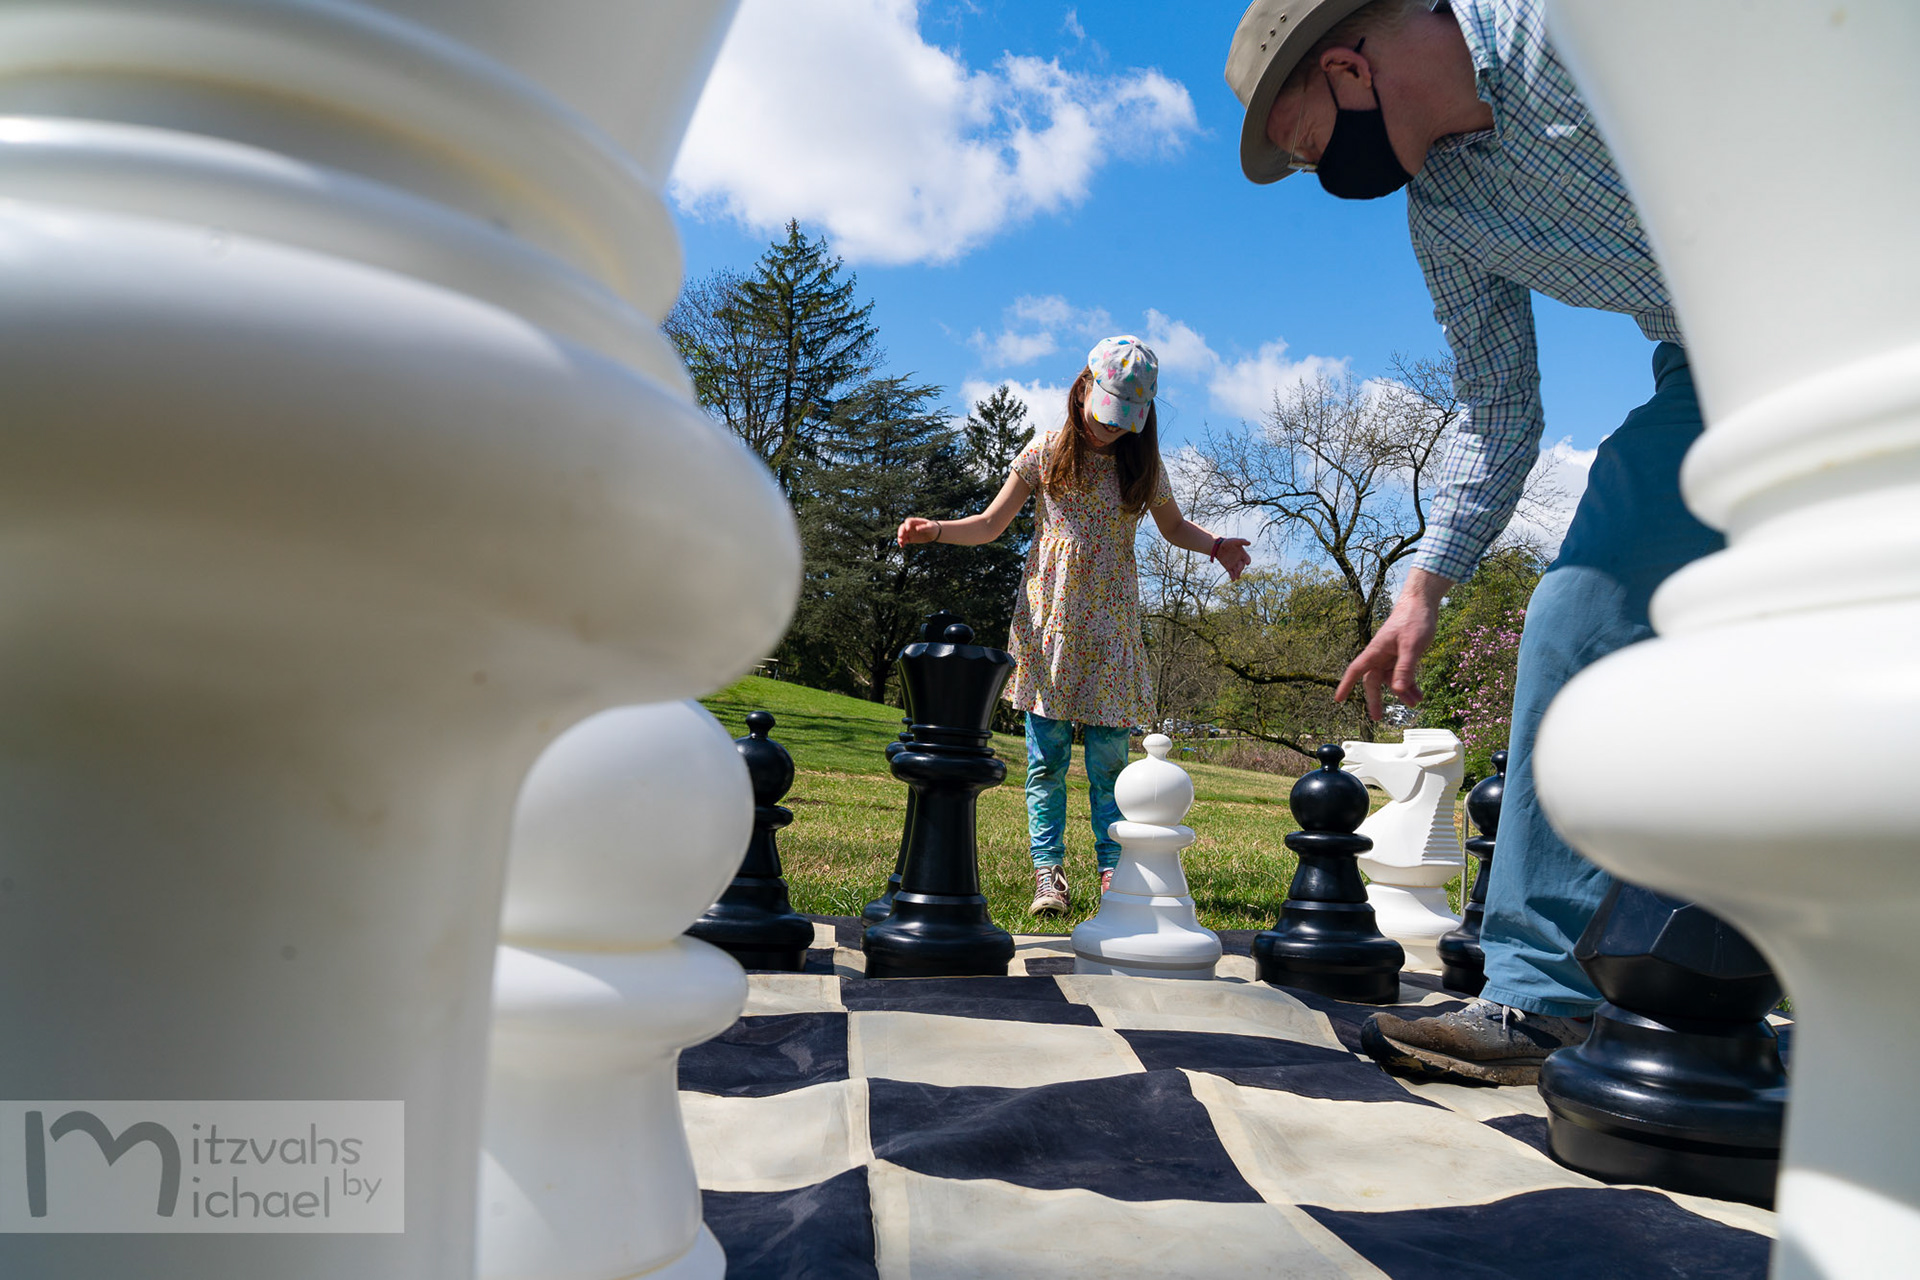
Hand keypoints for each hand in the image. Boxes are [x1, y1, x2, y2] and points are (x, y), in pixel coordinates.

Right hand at [896, 517, 939, 546]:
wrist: (934, 533)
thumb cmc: (932, 528)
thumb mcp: (930, 527)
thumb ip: (923, 527)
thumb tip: (916, 528)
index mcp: (915, 521)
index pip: (908, 521)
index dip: (907, 525)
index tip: (908, 529)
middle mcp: (911, 526)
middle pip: (903, 527)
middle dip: (900, 531)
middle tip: (900, 536)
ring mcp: (910, 532)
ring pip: (902, 534)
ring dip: (900, 538)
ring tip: (901, 543)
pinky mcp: (910, 539)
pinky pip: (904, 540)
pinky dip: (902, 543)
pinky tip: (902, 546)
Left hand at [1214, 538, 1251, 580]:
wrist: (1218, 547)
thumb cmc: (1228, 543)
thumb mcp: (1234, 541)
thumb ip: (1242, 541)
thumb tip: (1249, 543)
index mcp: (1243, 554)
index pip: (1247, 558)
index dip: (1248, 560)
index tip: (1247, 562)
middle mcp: (1240, 560)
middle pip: (1242, 566)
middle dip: (1241, 568)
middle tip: (1238, 570)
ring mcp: (1234, 565)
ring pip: (1237, 571)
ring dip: (1238, 574)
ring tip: (1237, 577)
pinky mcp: (1229, 568)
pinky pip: (1231, 573)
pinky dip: (1232, 577)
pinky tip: (1233, 579)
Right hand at [1334, 568, 1450, 720]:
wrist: (1423, 603)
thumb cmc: (1414, 619)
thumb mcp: (1412, 646)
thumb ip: (1405, 668)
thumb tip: (1397, 691)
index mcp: (1376, 651)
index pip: (1356, 670)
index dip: (1345, 685)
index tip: (1338, 699)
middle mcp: (1381, 655)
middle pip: (1374, 681)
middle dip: (1376, 699)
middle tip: (1378, 717)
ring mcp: (1392, 655)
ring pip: (1392, 679)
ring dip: (1401, 692)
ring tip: (1415, 703)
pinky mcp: (1403, 654)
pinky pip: (1403, 674)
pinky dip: (1410, 684)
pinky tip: (1419, 693)